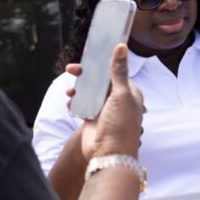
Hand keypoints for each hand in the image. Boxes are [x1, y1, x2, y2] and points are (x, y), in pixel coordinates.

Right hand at [66, 44, 142, 158]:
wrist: (109, 153)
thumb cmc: (121, 124)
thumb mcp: (121, 94)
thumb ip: (119, 71)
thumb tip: (121, 46)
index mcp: (129, 92)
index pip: (116, 70)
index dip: (104, 61)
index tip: (90, 52)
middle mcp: (117, 99)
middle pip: (100, 80)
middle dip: (86, 74)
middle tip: (72, 68)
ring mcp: (104, 109)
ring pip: (89, 91)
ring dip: (78, 88)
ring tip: (69, 90)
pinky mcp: (92, 118)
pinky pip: (81, 104)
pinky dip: (74, 102)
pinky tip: (70, 102)